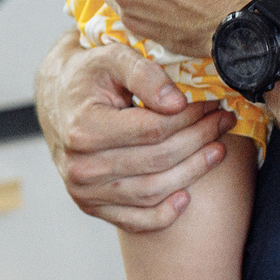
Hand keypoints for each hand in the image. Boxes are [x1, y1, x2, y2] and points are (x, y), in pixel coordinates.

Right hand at [33, 33, 233, 233]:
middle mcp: (80, 166)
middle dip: (199, 139)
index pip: (153, 130)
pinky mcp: (91, 206)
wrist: (57, 99)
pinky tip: (187, 196)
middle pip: (157, 161)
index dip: (189, 117)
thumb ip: (144, 74)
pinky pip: (136, 221)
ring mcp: (84, 191)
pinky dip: (165, 215)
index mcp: (83, 128)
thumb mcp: (112, 58)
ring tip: (217, 150)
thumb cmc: (88, 76)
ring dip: (193, 172)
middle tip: (222, 121)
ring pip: (152, 191)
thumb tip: (177, 103)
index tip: (212, 103)